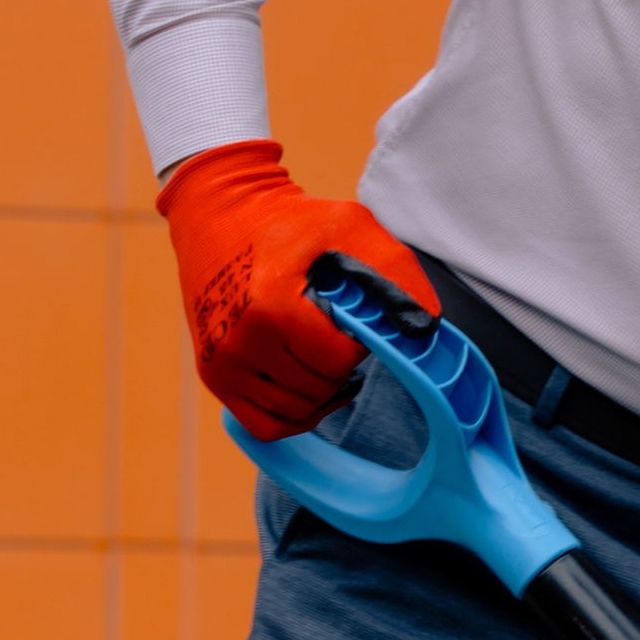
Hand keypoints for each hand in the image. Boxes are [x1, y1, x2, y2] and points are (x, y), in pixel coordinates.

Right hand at [158, 141, 438, 440]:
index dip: (359, 341)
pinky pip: (267, 426)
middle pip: (320, 387)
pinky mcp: (215, 377)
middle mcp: (239, 342)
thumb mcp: (350, 225)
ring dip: (322, 390)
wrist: (220, 213)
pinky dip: (296, 416)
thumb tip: (425, 325)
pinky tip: (310, 385)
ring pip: (297, 411)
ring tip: (323, 352)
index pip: (339, 359)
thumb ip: (395, 271)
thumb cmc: (290, 221)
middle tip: (334, 329)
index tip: (352, 315)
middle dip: (340, 363)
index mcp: (270, 306)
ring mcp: (221, 364)